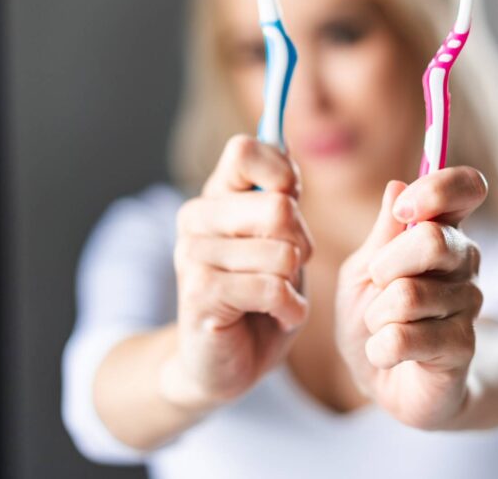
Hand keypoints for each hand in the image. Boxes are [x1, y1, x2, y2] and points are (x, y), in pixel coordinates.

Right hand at [163, 135, 312, 411]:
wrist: (225, 362)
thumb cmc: (260, 296)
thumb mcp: (281, 239)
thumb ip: (282, 194)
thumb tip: (280, 136)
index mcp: (217, 194)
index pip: (246, 149)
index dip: (283, 175)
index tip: (290, 206)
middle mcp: (197, 216)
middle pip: (279, 207)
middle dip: (303, 243)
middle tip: (291, 267)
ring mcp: (193, 254)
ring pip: (281, 253)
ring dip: (295, 283)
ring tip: (279, 296)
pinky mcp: (199, 293)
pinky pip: (271, 289)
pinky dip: (290, 309)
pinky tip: (277, 316)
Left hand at [335, 167, 487, 428]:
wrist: (385, 379)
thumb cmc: (374, 317)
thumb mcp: (363, 270)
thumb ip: (382, 234)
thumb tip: (398, 187)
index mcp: (442, 230)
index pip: (468, 187)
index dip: (437, 190)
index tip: (405, 210)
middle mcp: (465, 261)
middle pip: (432, 240)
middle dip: (385, 265)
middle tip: (377, 285)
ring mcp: (469, 304)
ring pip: (408, 296)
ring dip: (376, 316)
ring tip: (381, 327)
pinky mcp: (463, 347)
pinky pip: (404, 338)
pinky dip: (378, 348)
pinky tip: (386, 354)